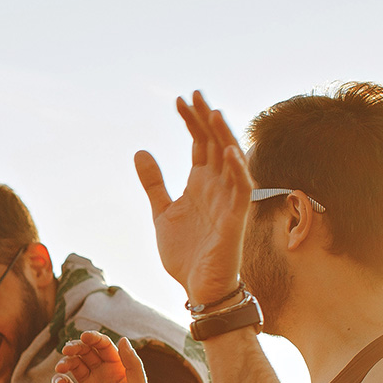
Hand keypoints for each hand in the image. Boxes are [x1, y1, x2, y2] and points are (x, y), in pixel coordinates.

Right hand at [52, 333, 157, 382]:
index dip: (94, 339)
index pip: (104, 347)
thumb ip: (133, 365)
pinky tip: (59, 382)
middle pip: (85, 353)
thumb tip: (123, 339)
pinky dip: (59, 380)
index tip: (85, 337)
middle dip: (76, 347)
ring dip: (65, 362)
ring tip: (62, 367)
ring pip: (73, 367)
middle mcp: (102, 377)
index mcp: (119, 370)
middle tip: (68, 349)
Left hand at [135, 91, 253, 304]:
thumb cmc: (186, 253)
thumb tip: (141, 151)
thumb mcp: (162, 212)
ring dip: (222, 137)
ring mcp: (229, 201)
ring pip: (230, 161)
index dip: (191, 122)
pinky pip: (241, 191)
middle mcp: (218, 187)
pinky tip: (229, 152)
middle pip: (215, 144)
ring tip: (211, 113)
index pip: (200, 144)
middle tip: (193, 94)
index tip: (178, 100)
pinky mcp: (236, 220)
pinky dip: (238, 170)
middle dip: (205, 120)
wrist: (199, 288)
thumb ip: (154, 183)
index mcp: (201, 184)